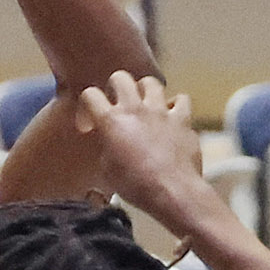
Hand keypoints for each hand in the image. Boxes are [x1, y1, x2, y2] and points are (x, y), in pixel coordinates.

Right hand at [75, 72, 205, 225]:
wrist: (172, 192)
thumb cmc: (137, 187)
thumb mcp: (108, 171)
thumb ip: (105, 148)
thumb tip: (109, 142)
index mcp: (111, 122)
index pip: (91, 95)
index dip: (88, 104)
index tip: (91, 119)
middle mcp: (134, 110)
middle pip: (120, 78)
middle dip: (116, 87)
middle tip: (118, 101)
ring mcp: (160, 112)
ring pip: (150, 82)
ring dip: (145, 90)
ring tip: (145, 103)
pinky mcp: (182, 119)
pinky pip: (181, 99)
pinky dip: (175, 104)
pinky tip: (171, 113)